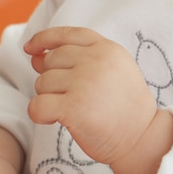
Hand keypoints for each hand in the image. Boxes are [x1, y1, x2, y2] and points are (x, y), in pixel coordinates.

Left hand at [24, 27, 172, 173]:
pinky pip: (37, 105)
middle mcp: (96, 61)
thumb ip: (78, 60)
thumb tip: (35, 56)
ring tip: (71, 110)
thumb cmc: (125, 109)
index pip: (67, 34)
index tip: (30, 48)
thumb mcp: (113, 71)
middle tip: (70, 97)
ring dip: (49, 98)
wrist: (142, 138)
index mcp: (107, 48)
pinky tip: (53, 120)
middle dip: (52, 79)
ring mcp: (84, 82)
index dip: (44, 39)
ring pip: (42, 83)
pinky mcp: (73, 107)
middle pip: (50, 60)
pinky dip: (39, 114)